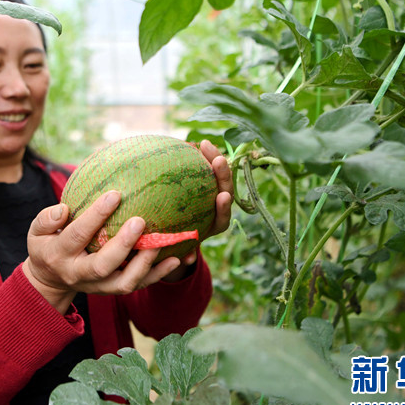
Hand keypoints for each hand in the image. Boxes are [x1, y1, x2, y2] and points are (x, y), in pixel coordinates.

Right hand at [23, 191, 182, 313]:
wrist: (50, 281)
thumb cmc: (47, 245)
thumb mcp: (36, 232)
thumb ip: (47, 219)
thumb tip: (64, 209)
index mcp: (60, 254)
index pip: (77, 235)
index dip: (96, 215)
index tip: (115, 194)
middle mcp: (79, 274)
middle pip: (103, 265)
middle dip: (123, 245)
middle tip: (140, 221)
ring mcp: (98, 286)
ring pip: (123, 282)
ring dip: (144, 264)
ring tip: (161, 242)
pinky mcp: (113, 290)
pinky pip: (137, 285)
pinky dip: (158, 274)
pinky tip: (175, 258)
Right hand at [163, 140, 233, 281]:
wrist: (180, 231)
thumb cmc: (179, 244)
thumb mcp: (182, 251)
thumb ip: (186, 254)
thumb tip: (187, 262)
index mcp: (216, 224)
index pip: (224, 215)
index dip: (225, 206)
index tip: (223, 197)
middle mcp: (218, 208)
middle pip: (226, 189)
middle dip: (224, 175)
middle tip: (218, 161)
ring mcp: (213, 192)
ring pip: (219, 174)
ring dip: (213, 158)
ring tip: (205, 144)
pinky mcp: (206, 181)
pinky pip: (206, 166)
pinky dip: (201, 156)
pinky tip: (191, 143)